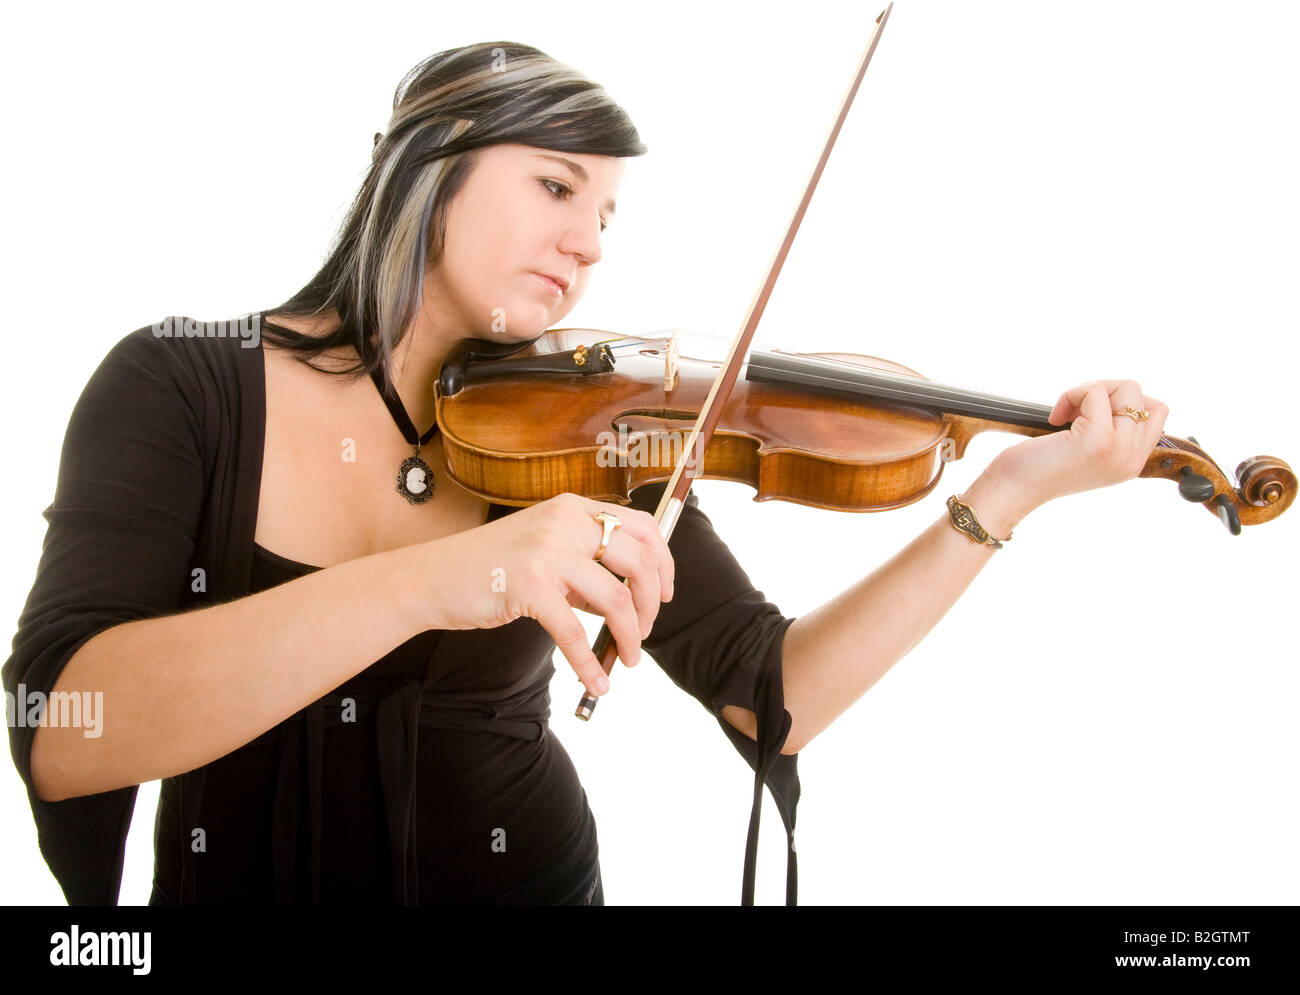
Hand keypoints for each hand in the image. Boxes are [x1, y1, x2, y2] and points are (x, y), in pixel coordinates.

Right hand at [424, 492, 674, 698]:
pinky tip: (597, 683)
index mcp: (573, 508)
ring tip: (626, 659)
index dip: (664, 563)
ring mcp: (547, 552)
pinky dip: (591, 664)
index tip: (666, 594)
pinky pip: (576, 633)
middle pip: (639, 561)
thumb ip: (583, 565)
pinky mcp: (530, 586)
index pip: (643, 527)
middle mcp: (565, 522)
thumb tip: (628, 599)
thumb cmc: (488, 568)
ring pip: (616, 599)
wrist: (430, 578)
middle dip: (652, 604)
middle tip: (645, 634)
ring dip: (629, 637)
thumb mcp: (543, 550)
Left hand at [990, 379, 1169, 509]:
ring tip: (1067, 415)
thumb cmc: (1038, 468)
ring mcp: (1117, 450)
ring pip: (1127, 389)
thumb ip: (1111, 430)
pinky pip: (1095, 392)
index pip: (1155, 413)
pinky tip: (1055, 417)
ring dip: (1090, 391)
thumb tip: (1120, 391)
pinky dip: (1072, 394)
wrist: (1012, 491)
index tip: (1090, 415)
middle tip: (1076, 412)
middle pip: (1141, 397)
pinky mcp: (1097, 440)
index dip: (1121, 402)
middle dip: (1106, 391)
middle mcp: (1131, 459)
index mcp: (1131, 462)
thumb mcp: (1086, 451)